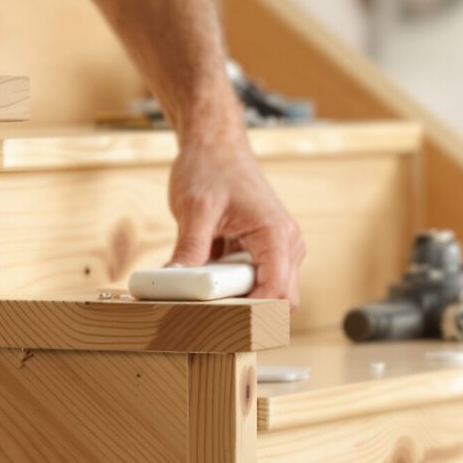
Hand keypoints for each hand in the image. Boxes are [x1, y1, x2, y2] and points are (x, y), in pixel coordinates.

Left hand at [168, 137, 305, 307]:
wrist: (215, 144)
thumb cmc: (211, 167)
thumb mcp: (195, 209)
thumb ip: (189, 248)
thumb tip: (175, 282)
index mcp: (277, 234)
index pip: (277, 292)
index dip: (251, 312)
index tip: (218, 318)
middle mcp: (287, 244)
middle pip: (279, 301)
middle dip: (246, 311)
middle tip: (207, 308)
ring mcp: (278, 249)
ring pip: (268, 294)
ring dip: (238, 298)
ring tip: (204, 285)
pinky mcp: (264, 251)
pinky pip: (253, 281)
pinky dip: (231, 286)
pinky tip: (207, 274)